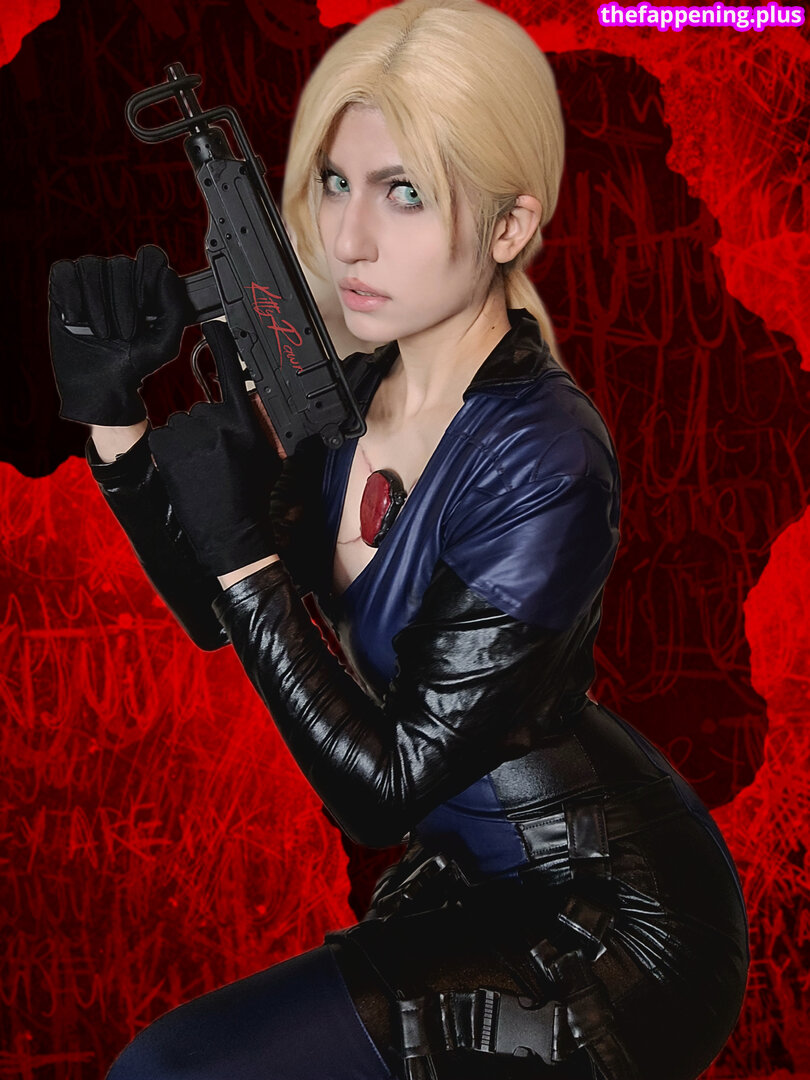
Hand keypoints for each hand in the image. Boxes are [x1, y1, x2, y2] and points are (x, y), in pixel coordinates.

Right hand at [49, 245, 188, 424]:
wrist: (103, 383)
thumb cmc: (135, 361)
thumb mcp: (165, 342)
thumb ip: (175, 308)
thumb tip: (166, 274)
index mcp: (146, 282)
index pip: (150, 256)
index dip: (148, 278)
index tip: (147, 308)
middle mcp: (118, 274)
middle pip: (121, 264)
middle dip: (124, 304)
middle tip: (126, 334)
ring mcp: (90, 278)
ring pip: (91, 266)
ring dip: (98, 305)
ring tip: (103, 333)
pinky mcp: (63, 285)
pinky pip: (65, 272)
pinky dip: (71, 296)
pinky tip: (76, 320)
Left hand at [148, 320, 281, 576]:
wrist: (232, 534)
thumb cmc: (253, 497)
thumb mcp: (270, 457)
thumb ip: (263, 424)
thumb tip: (258, 398)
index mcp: (245, 422)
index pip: (231, 373)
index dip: (222, 346)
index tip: (214, 325)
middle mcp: (217, 423)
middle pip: (204, 405)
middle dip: (207, 426)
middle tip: (217, 457)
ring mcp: (189, 435)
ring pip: (183, 423)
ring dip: (189, 440)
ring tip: (203, 468)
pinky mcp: (166, 449)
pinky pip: (166, 437)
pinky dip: (172, 451)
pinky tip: (187, 471)